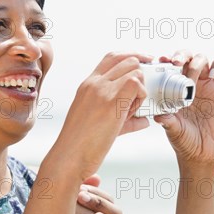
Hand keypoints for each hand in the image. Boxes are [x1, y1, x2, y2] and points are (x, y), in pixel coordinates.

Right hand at [51, 52, 151, 180]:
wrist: (68, 157)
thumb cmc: (81, 145)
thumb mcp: (99, 123)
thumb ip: (124, 118)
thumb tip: (144, 120)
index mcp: (88, 85)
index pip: (112, 57)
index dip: (132, 56)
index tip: (144, 65)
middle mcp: (94, 83)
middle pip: (127, 59)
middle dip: (141, 73)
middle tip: (140, 97)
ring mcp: (101, 90)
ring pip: (134, 70)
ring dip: (141, 88)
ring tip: (132, 109)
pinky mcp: (110, 102)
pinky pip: (136, 84)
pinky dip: (141, 96)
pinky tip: (132, 112)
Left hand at [154, 51, 213, 164]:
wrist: (204, 151)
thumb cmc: (184, 140)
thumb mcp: (172, 129)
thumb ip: (167, 121)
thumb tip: (158, 115)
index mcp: (173, 88)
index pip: (169, 67)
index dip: (166, 60)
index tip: (161, 61)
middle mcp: (189, 83)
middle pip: (186, 57)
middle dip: (181, 55)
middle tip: (176, 63)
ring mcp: (206, 84)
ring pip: (202, 59)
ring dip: (197, 61)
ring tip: (193, 76)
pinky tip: (211, 75)